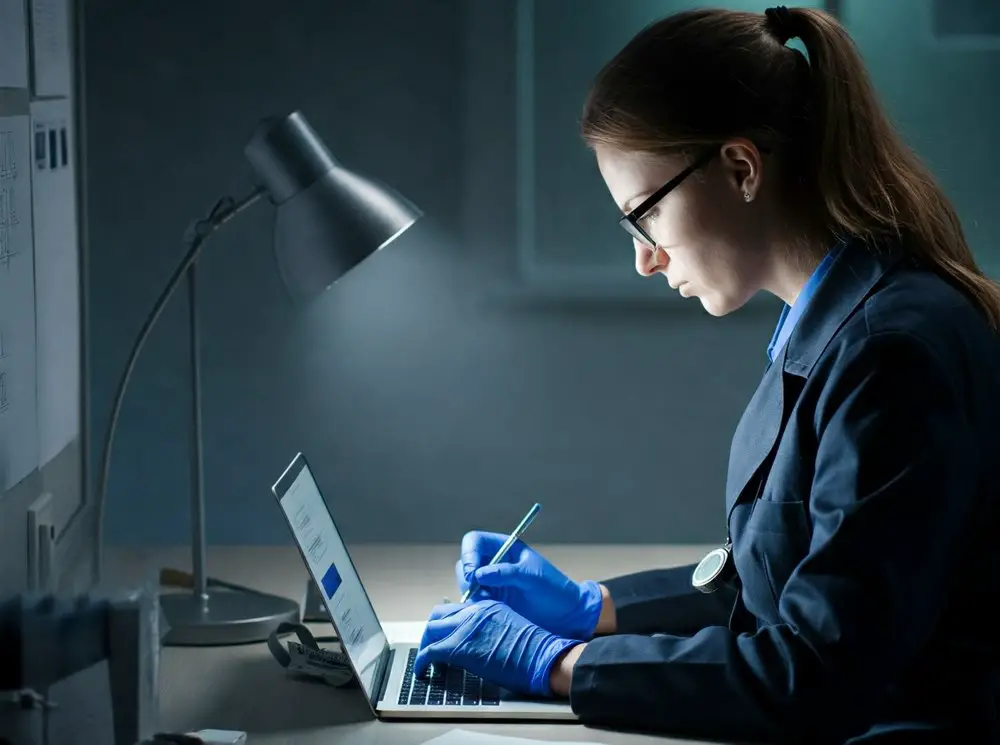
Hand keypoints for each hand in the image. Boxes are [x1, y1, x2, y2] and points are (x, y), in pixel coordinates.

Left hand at [415, 600, 580, 696]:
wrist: (542, 657)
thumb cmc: (534, 650)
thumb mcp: (511, 628)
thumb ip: (492, 628)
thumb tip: (480, 641)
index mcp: (487, 606)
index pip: (456, 608)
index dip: (446, 623)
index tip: (442, 634)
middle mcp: (473, 611)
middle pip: (438, 615)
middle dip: (430, 631)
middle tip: (430, 646)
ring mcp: (465, 627)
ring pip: (431, 630)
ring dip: (425, 645)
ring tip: (425, 661)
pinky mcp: (459, 646)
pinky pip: (430, 651)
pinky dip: (422, 662)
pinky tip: (422, 671)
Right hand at [456, 531, 603, 639]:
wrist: (564, 616)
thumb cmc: (553, 589)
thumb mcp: (532, 577)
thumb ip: (506, 573)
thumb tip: (478, 575)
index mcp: (503, 548)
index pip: (474, 541)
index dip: (469, 554)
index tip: (473, 574)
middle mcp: (493, 563)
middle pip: (465, 563)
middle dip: (467, 578)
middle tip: (481, 594)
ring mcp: (490, 583)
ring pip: (466, 585)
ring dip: (472, 595)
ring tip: (490, 605)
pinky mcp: (491, 602)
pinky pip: (473, 602)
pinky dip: (476, 607)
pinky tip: (490, 613)